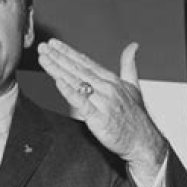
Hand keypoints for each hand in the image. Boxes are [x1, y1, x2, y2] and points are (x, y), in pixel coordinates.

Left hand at [37, 38, 166, 182]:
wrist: (143, 142)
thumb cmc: (137, 118)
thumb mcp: (134, 86)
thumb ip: (129, 65)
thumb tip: (132, 47)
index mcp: (112, 80)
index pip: (86, 63)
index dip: (68, 52)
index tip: (54, 44)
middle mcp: (107, 88)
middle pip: (78, 70)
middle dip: (58, 57)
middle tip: (43, 47)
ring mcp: (103, 103)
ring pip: (76, 83)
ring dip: (58, 69)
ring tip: (44, 59)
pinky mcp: (99, 119)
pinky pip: (82, 103)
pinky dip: (70, 92)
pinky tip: (59, 82)